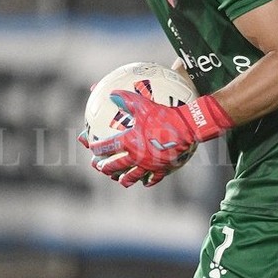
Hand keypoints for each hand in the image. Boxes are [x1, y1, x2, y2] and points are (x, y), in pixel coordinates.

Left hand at [88, 90, 231, 187]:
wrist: (186, 129)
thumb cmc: (164, 115)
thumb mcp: (143, 104)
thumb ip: (126, 99)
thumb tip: (111, 93)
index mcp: (129, 141)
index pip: (107, 147)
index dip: (96, 147)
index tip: (91, 147)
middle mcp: (136, 156)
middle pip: (115, 166)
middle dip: (104, 167)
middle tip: (99, 166)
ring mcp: (149, 165)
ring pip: (132, 176)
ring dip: (123, 179)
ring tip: (119, 180)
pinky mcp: (161, 169)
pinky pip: (153, 178)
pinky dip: (147, 181)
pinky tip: (145, 183)